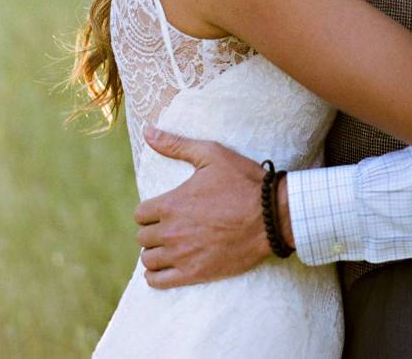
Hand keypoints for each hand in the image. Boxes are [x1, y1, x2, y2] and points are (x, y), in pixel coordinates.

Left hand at [134, 126, 292, 288]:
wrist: (271, 216)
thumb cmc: (242, 182)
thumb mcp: (211, 154)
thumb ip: (176, 144)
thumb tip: (147, 130)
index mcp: (171, 203)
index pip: (140, 214)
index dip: (150, 211)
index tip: (164, 210)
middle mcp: (171, 231)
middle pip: (143, 238)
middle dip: (153, 231)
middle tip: (171, 226)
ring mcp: (182, 254)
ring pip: (148, 260)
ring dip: (155, 252)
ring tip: (170, 245)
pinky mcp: (194, 273)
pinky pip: (158, 281)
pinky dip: (156, 276)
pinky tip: (166, 267)